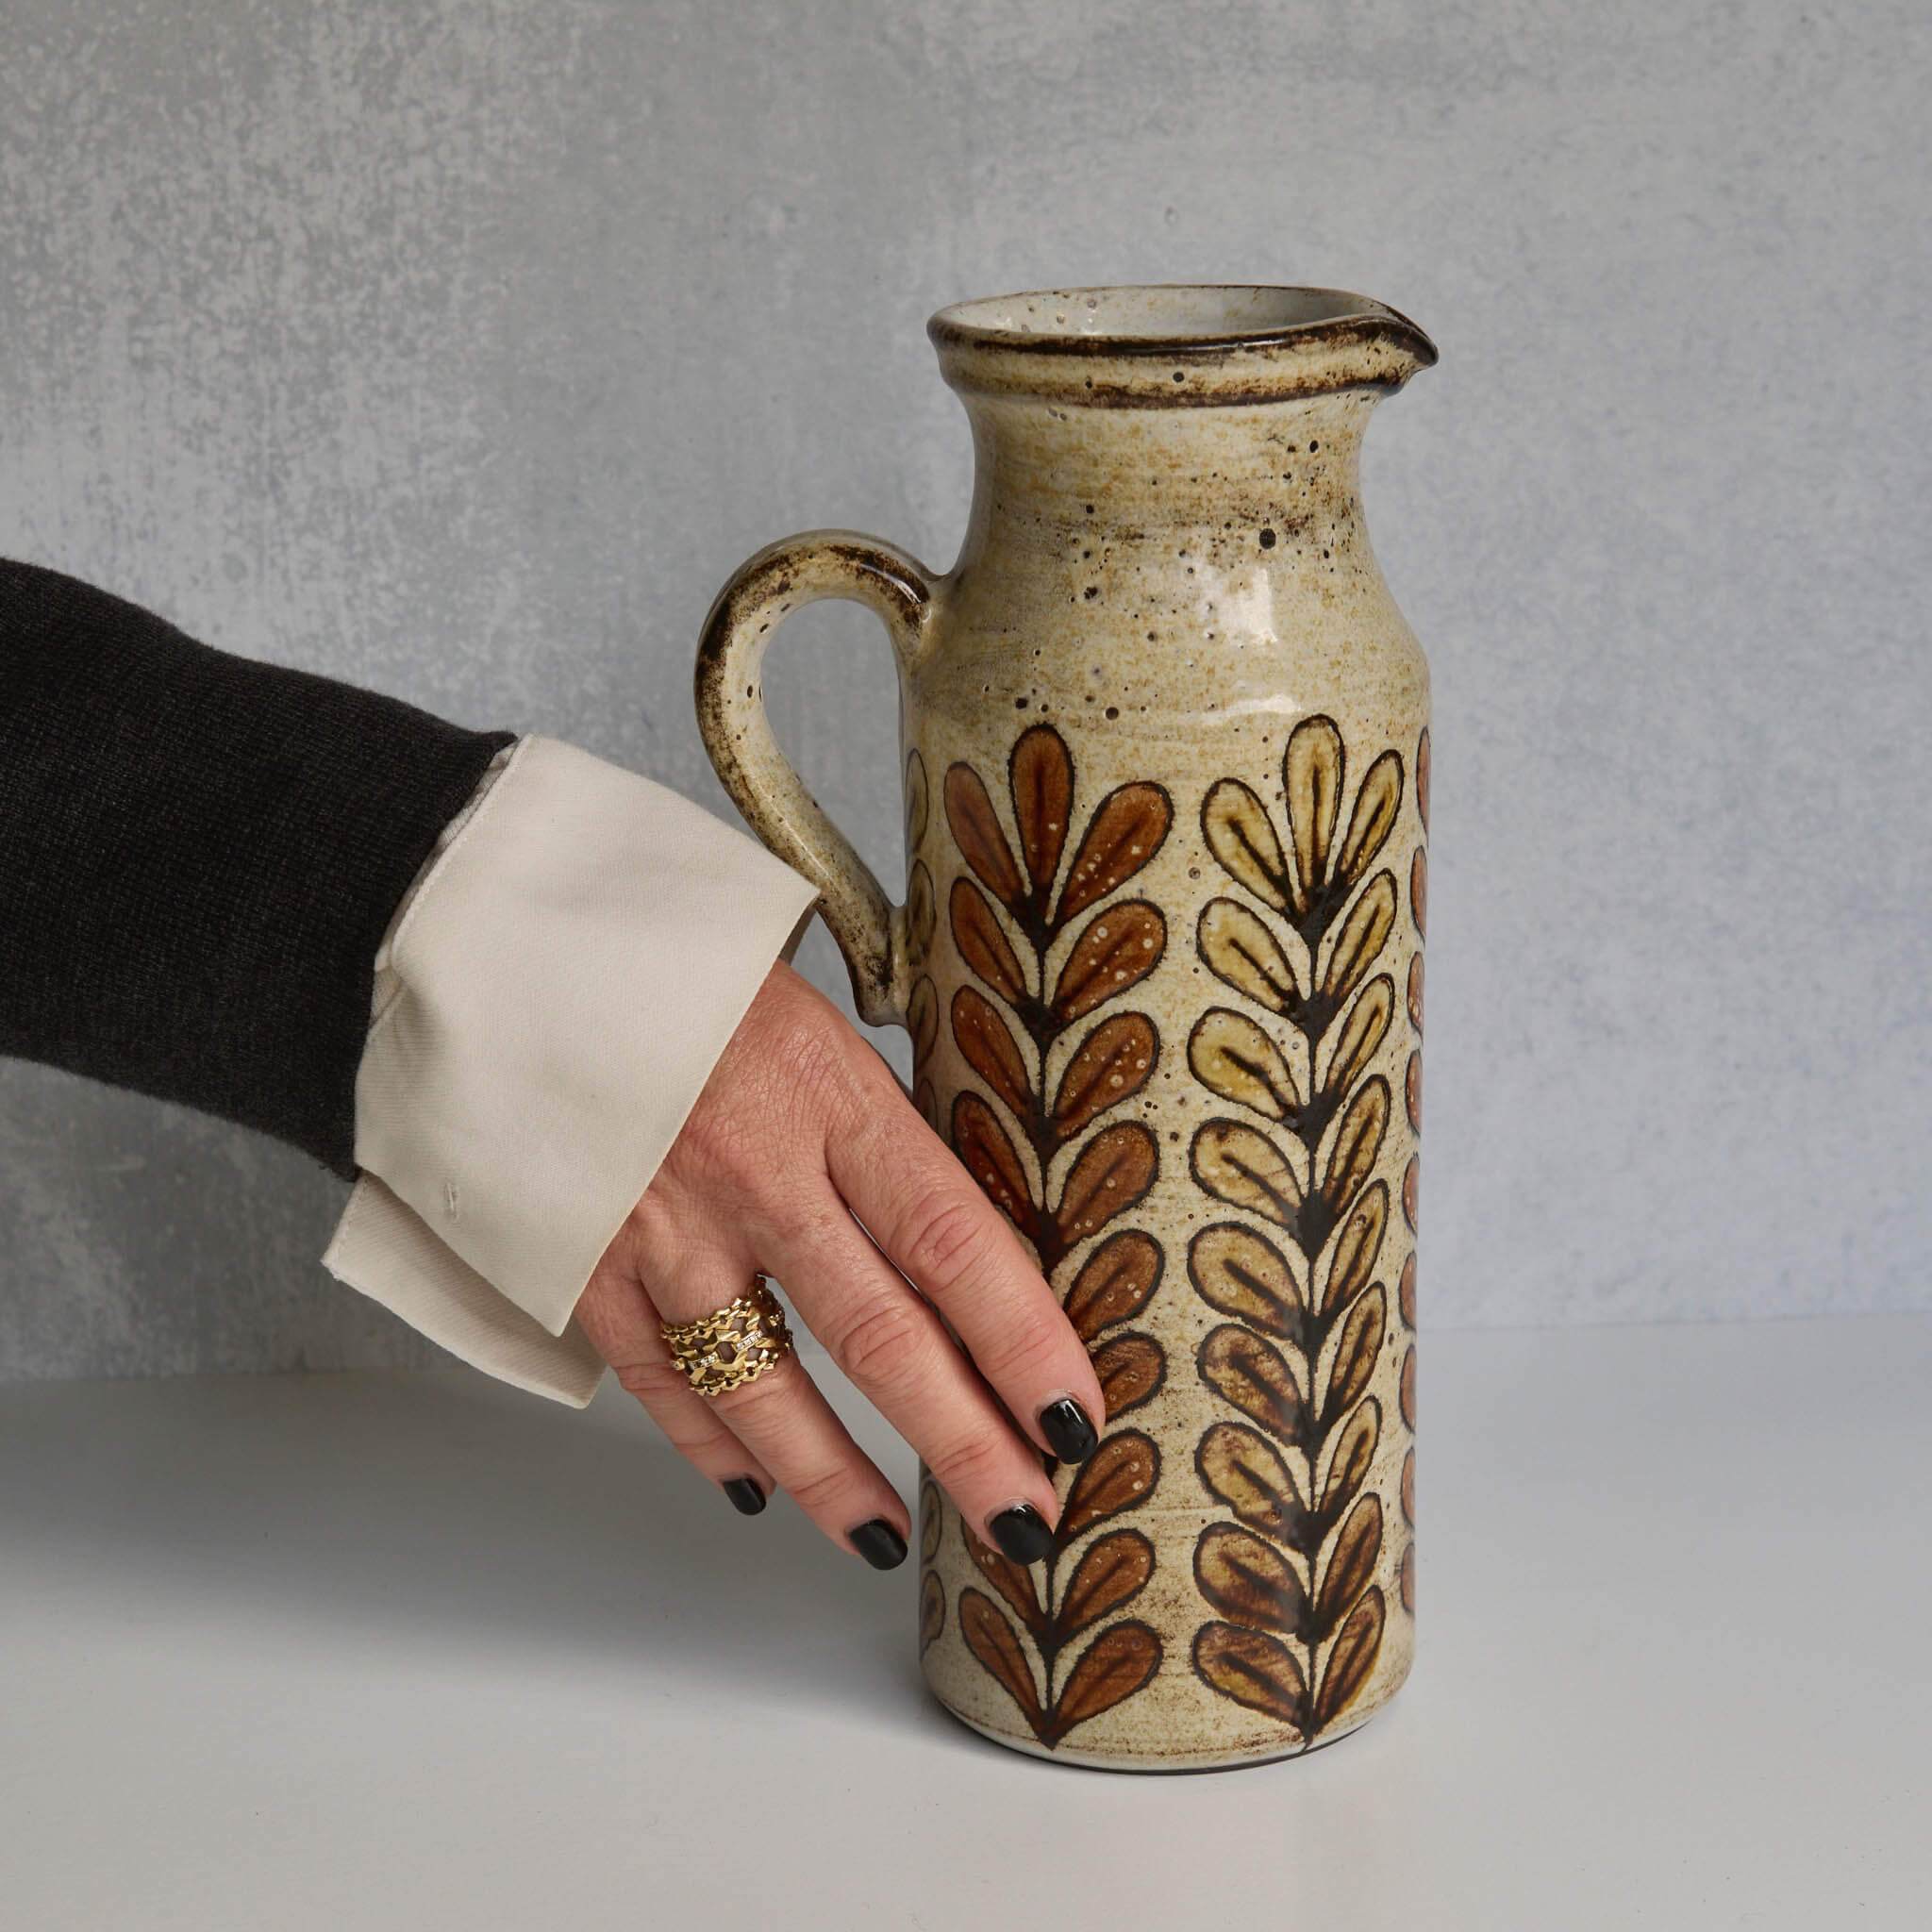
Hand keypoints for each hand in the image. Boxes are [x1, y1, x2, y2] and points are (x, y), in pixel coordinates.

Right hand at [573, 960, 1105, 1567]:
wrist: (507, 950)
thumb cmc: (680, 972)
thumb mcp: (811, 1015)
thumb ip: (879, 1120)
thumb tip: (962, 1231)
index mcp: (825, 1093)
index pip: (954, 1238)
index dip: (1024, 1342)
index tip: (1076, 1415)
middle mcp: (750, 1172)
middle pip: (880, 1336)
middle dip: (964, 1444)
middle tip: (1026, 1518)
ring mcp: (661, 1229)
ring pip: (765, 1387)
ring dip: (840, 1479)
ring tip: (894, 1536)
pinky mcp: (585, 1262)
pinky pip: (663, 1382)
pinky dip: (715, 1444)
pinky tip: (760, 1487)